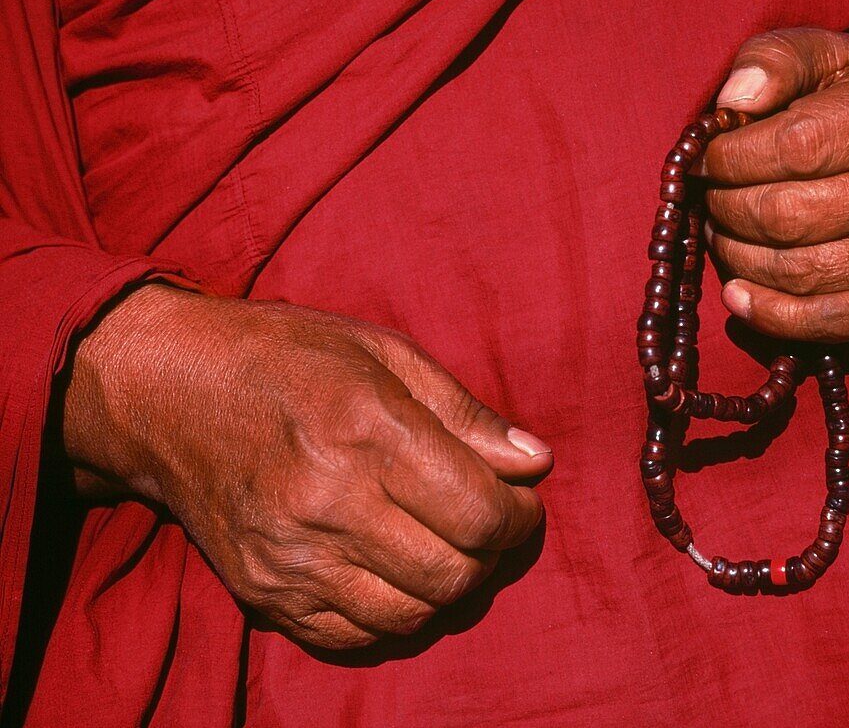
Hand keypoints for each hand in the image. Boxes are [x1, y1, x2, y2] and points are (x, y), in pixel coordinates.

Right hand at [62, 285, 550, 648]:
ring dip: (445, 589)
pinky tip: (391, 570)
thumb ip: (465, 413)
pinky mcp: (262, 591)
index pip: (478, 513)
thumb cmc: (289, 358)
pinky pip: (353, 637)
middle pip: (452, 575)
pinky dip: (390, 613)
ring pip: (410, 615)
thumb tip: (535, 462)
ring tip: (442, 546)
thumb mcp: (384, 353)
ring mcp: (291, 556)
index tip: (518, 502)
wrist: (169, 391)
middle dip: (490, 555)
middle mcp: (328, 502)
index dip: (518, 517)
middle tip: (486, 524)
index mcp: (368, 430)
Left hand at [700, 28, 848, 341]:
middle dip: (728, 208)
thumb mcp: (829, 55)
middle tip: (712, 196)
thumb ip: (774, 60)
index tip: (707, 156)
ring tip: (723, 231)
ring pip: (799, 271)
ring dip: (738, 256)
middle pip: (788, 216)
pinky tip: (736, 293)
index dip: (731, 157)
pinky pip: (827, 323)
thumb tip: (730, 101)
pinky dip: (770, 314)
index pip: (793, 147)